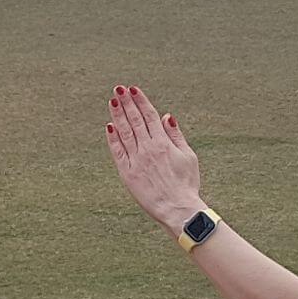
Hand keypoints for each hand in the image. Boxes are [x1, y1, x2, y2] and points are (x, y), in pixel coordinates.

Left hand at [103, 84, 202, 233]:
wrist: (178, 209)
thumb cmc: (186, 184)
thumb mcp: (188, 156)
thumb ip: (175, 135)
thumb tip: (167, 116)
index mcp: (163, 143)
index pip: (150, 116)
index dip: (141, 101)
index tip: (133, 89)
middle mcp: (148, 149)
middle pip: (135, 121)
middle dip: (127, 103)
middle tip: (118, 89)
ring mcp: (136, 161)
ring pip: (125, 133)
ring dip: (118, 116)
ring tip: (113, 101)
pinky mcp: (128, 174)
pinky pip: (118, 152)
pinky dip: (113, 139)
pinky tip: (109, 127)